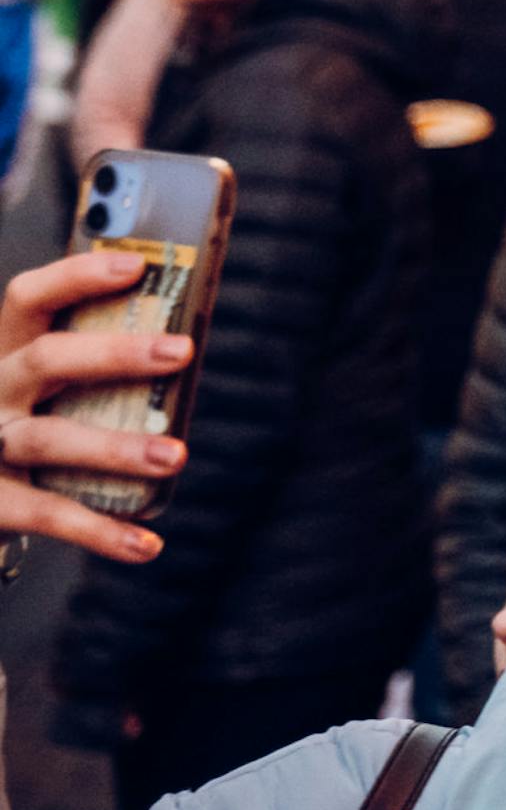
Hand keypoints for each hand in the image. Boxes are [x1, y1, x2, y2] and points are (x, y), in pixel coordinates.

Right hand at [0, 253, 192, 562]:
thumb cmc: (21, 416)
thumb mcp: (40, 379)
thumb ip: (88, 358)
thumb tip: (182, 344)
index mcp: (5, 349)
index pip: (27, 298)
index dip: (76, 277)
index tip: (138, 265)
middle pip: (47, 359)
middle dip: (115, 353)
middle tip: (183, 350)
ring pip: (51, 439)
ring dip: (117, 448)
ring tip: (176, 456)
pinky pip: (45, 515)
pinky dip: (99, 531)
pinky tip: (147, 545)